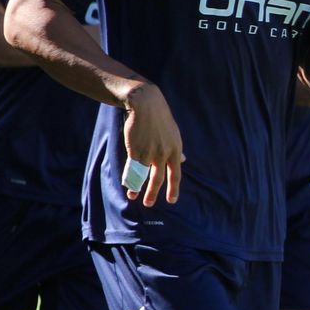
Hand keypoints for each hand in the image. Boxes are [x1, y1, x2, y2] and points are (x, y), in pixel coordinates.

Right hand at [122, 83, 184, 206]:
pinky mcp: (136, 150)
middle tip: (149, 204)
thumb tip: (183, 161)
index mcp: (175, 150)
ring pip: (143, 175)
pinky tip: (126, 183)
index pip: (176, 174)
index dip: (174, 188)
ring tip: (133, 197)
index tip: (172, 200)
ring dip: (137, 188)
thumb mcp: (173, 134)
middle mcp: (163, 153)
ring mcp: (149, 152)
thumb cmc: (160, 119)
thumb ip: (176, 150)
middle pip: (159, 178)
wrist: (146, 105)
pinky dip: (128, 176)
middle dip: (153, 193)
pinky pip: (132, 167)